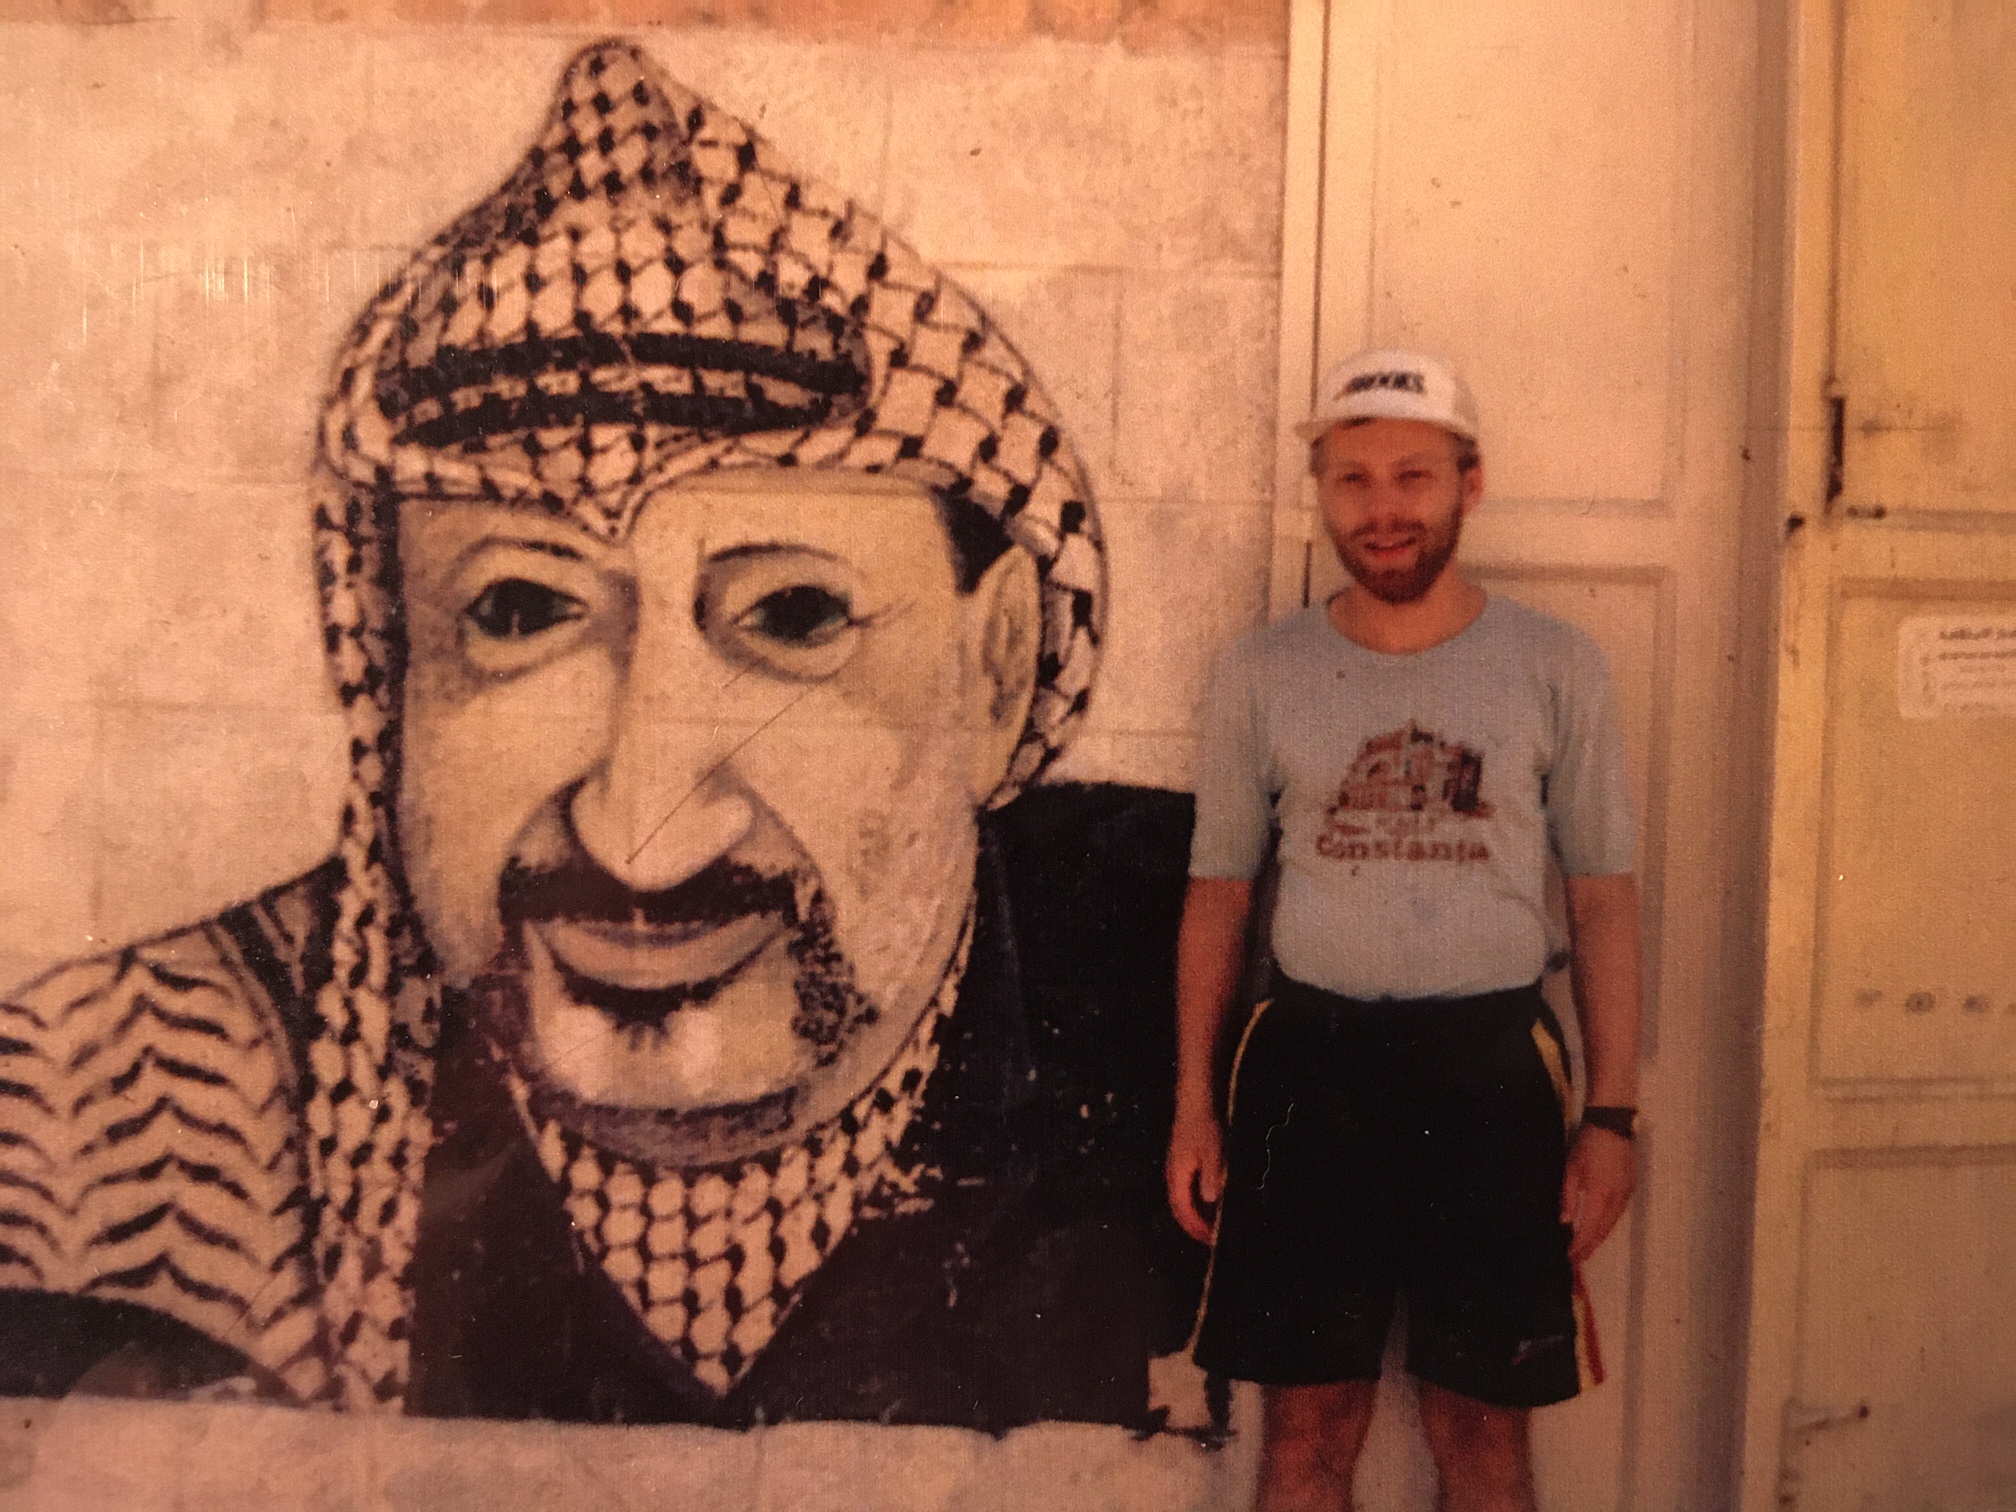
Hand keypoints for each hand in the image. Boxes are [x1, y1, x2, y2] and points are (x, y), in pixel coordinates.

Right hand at [1165, 1109, 1225, 1244]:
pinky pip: (1190, 1187)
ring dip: (1197, 1213)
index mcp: (1177, 1176)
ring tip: (1214, 1224)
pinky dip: (1200, 1200)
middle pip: (1180, 1207)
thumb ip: (1212, 1175)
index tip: (1211, 1242)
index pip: (1182, 1211)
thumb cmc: (1205, 1125)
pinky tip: (1214, 1200)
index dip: (1195, 1229)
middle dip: (1195, 1225)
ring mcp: (1179, 1166)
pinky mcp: (1186, 1158)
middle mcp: (1174, 1174)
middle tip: (1212, 1238)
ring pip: (1185, 1197)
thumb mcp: (1213, 1151)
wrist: (1197, 1098)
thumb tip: (1210, 1200)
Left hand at [1560, 1123, 1636, 1261]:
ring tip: (1587, 1248)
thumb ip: (1568, 1197)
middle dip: (1590, 1247)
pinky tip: (1600, 1227)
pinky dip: (1608, 1224)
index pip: (1589, 1229)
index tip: (1570, 1257)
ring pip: (1613, 1223)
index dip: (1580, 1245)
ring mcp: (1627, 1193)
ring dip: (1600, 1237)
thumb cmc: (1587, 1145)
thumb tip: (1565, 1221)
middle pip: (1603, 1230)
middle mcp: (1617, 1199)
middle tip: (1578, 1259)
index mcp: (1600, 1195)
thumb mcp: (1571, 1169)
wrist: (1612, 1126)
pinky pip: (1619, 1212)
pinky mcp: (1631, 1187)